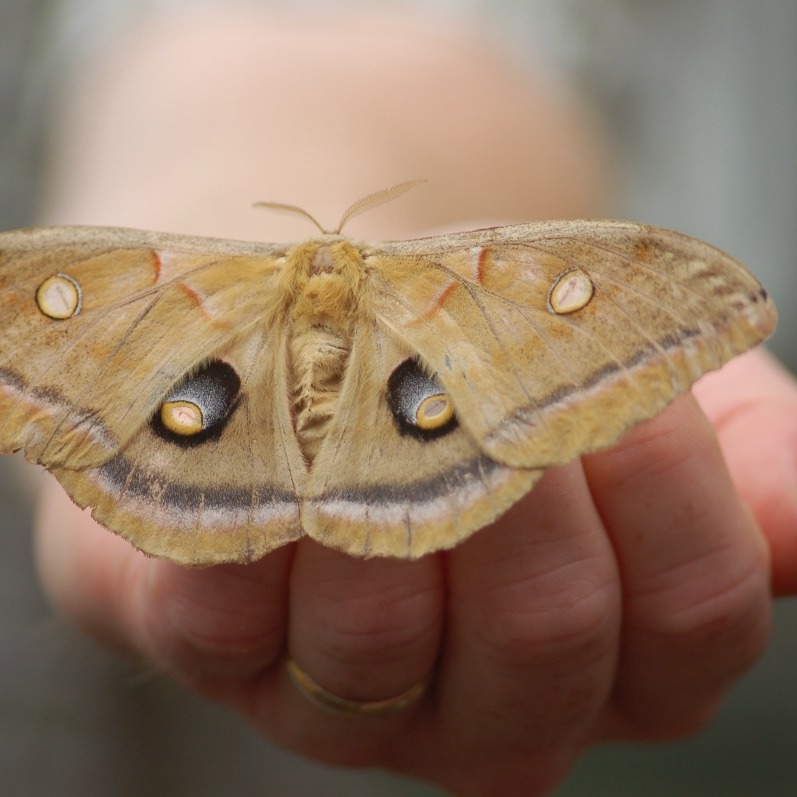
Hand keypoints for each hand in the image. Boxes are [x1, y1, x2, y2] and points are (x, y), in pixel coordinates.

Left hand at [34, 348, 789, 796]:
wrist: (357, 330)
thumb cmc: (506, 371)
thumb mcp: (652, 405)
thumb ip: (748, 465)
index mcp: (613, 665)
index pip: (693, 615)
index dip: (675, 485)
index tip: (620, 377)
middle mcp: (481, 711)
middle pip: (544, 631)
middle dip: (537, 477)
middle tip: (498, 370)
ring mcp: (340, 697)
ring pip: (380, 635)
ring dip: (392, 480)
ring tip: (386, 375)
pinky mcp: (217, 649)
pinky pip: (224, 616)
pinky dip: (253, 517)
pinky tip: (279, 433)